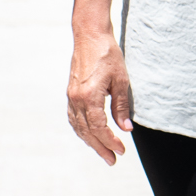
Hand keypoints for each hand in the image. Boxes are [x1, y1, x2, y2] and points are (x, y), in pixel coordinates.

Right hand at [67, 31, 134, 162]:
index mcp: (89, 96)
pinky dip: (81, 130)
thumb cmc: (108, 54)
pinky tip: (89, 136)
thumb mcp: (121, 80)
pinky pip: (73, 118)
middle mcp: (77, 99)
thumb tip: (125, 128)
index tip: (121, 150)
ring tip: (103, 152)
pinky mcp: (71, 93)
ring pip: (78, 127)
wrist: (89, 36)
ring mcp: (71, 96)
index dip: (110, 141)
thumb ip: (121, 106)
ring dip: (90, 142)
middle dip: (100, 147)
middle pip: (87, 131)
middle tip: (112, 160)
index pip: (99, 128)